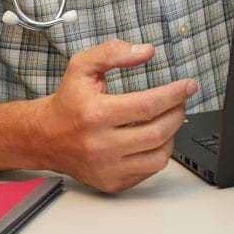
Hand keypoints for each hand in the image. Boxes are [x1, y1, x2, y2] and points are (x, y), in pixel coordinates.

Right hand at [37, 39, 197, 192]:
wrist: (44, 137)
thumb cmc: (67, 101)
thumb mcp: (82, 66)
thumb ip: (113, 52)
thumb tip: (146, 51)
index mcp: (96, 114)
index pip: (148, 105)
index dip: (175, 94)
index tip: (189, 86)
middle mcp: (101, 145)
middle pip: (158, 132)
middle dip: (178, 113)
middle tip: (181, 101)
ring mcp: (107, 168)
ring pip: (159, 156)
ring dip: (172, 135)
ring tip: (168, 119)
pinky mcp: (111, 182)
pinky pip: (149, 170)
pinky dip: (158, 153)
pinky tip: (153, 138)